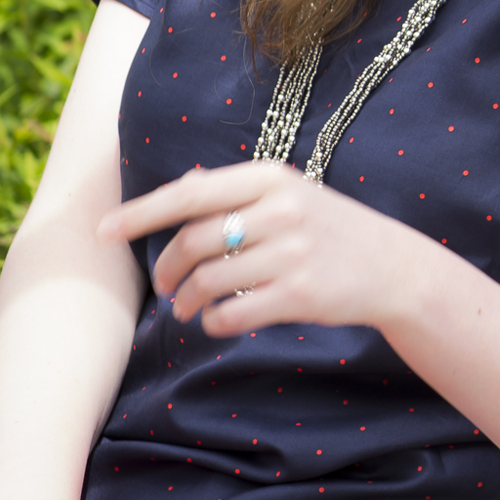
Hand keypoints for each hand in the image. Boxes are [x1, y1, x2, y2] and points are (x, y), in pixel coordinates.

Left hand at [98, 162, 429, 337]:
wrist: (396, 268)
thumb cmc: (334, 231)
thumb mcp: (293, 195)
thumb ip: (238, 191)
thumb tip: (183, 183)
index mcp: (273, 178)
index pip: (190, 193)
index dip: (141, 213)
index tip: (104, 231)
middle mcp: (283, 210)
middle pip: (193, 241)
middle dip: (166, 268)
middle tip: (164, 285)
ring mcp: (293, 253)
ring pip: (208, 280)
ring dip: (185, 300)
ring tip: (186, 307)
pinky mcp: (300, 293)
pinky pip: (231, 313)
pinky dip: (213, 321)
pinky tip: (217, 319)